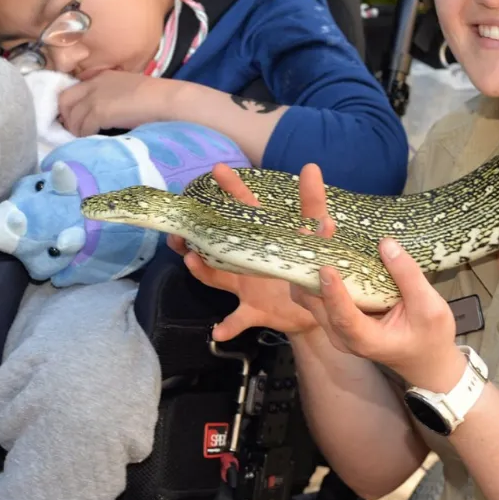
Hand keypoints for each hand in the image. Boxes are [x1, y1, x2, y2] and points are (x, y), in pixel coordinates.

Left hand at [57, 70, 172, 136]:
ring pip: (72, 117)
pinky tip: (93, 141)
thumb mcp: (129, 90)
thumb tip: (104, 113)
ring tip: (85, 140)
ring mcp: (95, 97)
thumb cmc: (157, 98)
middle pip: (64, 101)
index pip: (73, 90)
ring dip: (76, 131)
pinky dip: (85, 136)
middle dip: (66, 118)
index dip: (71, 106)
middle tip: (75, 131)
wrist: (168, 101)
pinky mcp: (99, 112)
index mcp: (102, 77)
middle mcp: (94, 84)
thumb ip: (113, 96)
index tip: (76, 119)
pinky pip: (82, 128)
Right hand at [170, 163, 332, 340]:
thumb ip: (314, 206)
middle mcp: (246, 259)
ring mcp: (246, 285)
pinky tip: (218, 331)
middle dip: (194, 236)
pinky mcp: (254, 310)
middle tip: (179, 229)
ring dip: (202, 270)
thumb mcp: (316, 235)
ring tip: (192, 260)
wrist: (319, 309)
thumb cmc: (310, 267)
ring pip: (216, 276)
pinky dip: (228, 325)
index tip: (217, 168)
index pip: (243, 208)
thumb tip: (312, 168)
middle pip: (214, 243)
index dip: (231, 188)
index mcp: (261, 238)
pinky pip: (237, 318)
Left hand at [287, 171, 464, 391]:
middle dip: (312, 266)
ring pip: (309, 295)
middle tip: (316, 230)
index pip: (344, 318)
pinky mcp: (335, 314)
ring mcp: (335, 325)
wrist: (425, 360)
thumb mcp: (430, 308)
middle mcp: (342, 335)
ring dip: (309, 263)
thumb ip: (408, 277)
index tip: (326, 268)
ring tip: (315, 229)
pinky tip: (321, 241)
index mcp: (366, 340)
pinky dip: (314, 267)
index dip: (334, 294)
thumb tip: (386, 243)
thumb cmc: (430, 337)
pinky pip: (316, 291)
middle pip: (317, 301)